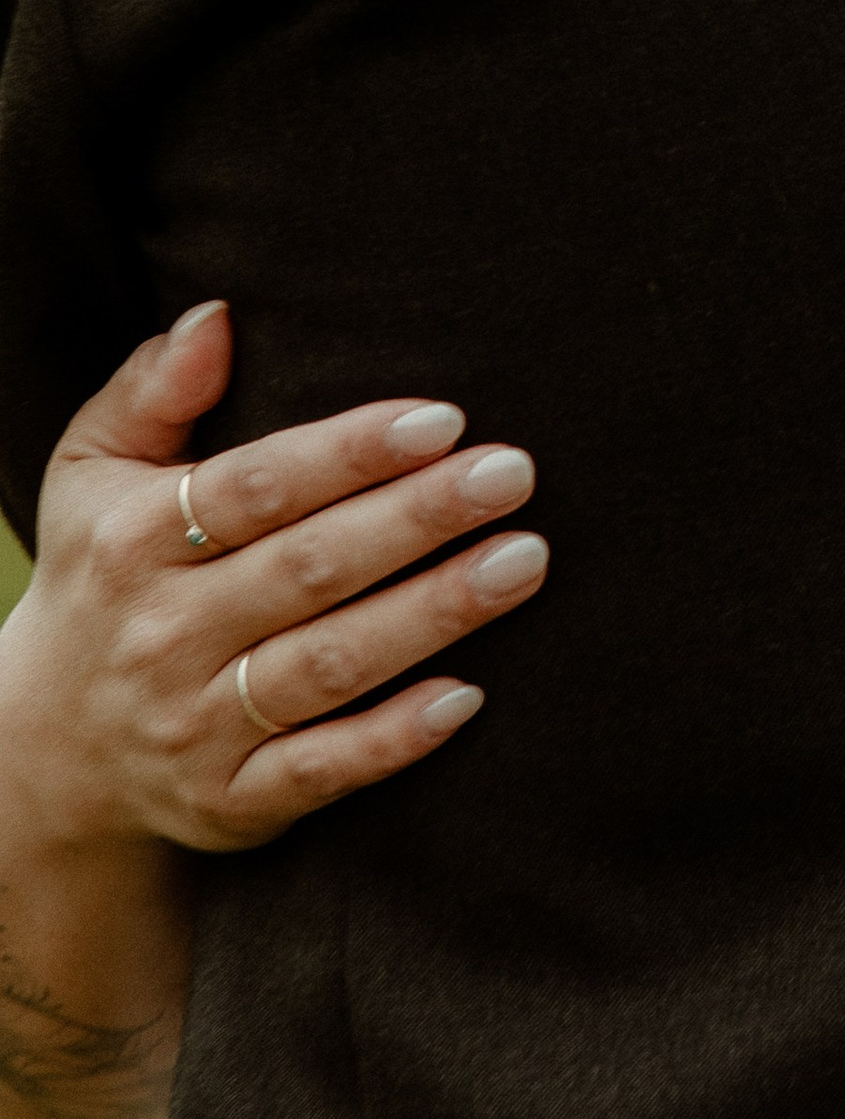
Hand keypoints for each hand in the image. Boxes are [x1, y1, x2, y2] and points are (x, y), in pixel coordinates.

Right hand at [0, 303, 547, 858]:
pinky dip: (392, 739)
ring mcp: (194, 725)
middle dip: (419, 519)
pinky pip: (319, 771)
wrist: (45, 748)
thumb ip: (152, 389)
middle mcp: (162, 634)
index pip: (255, 487)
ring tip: (523, 561)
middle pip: (308, 570)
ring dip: (432, 615)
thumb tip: (216, 315)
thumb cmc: (103, 572)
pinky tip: (467, 695)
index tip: (442, 420)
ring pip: (328, 667)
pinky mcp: (229, 803)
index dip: (350, 452)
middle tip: (513, 475)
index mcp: (133, 539)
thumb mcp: (93, 471)